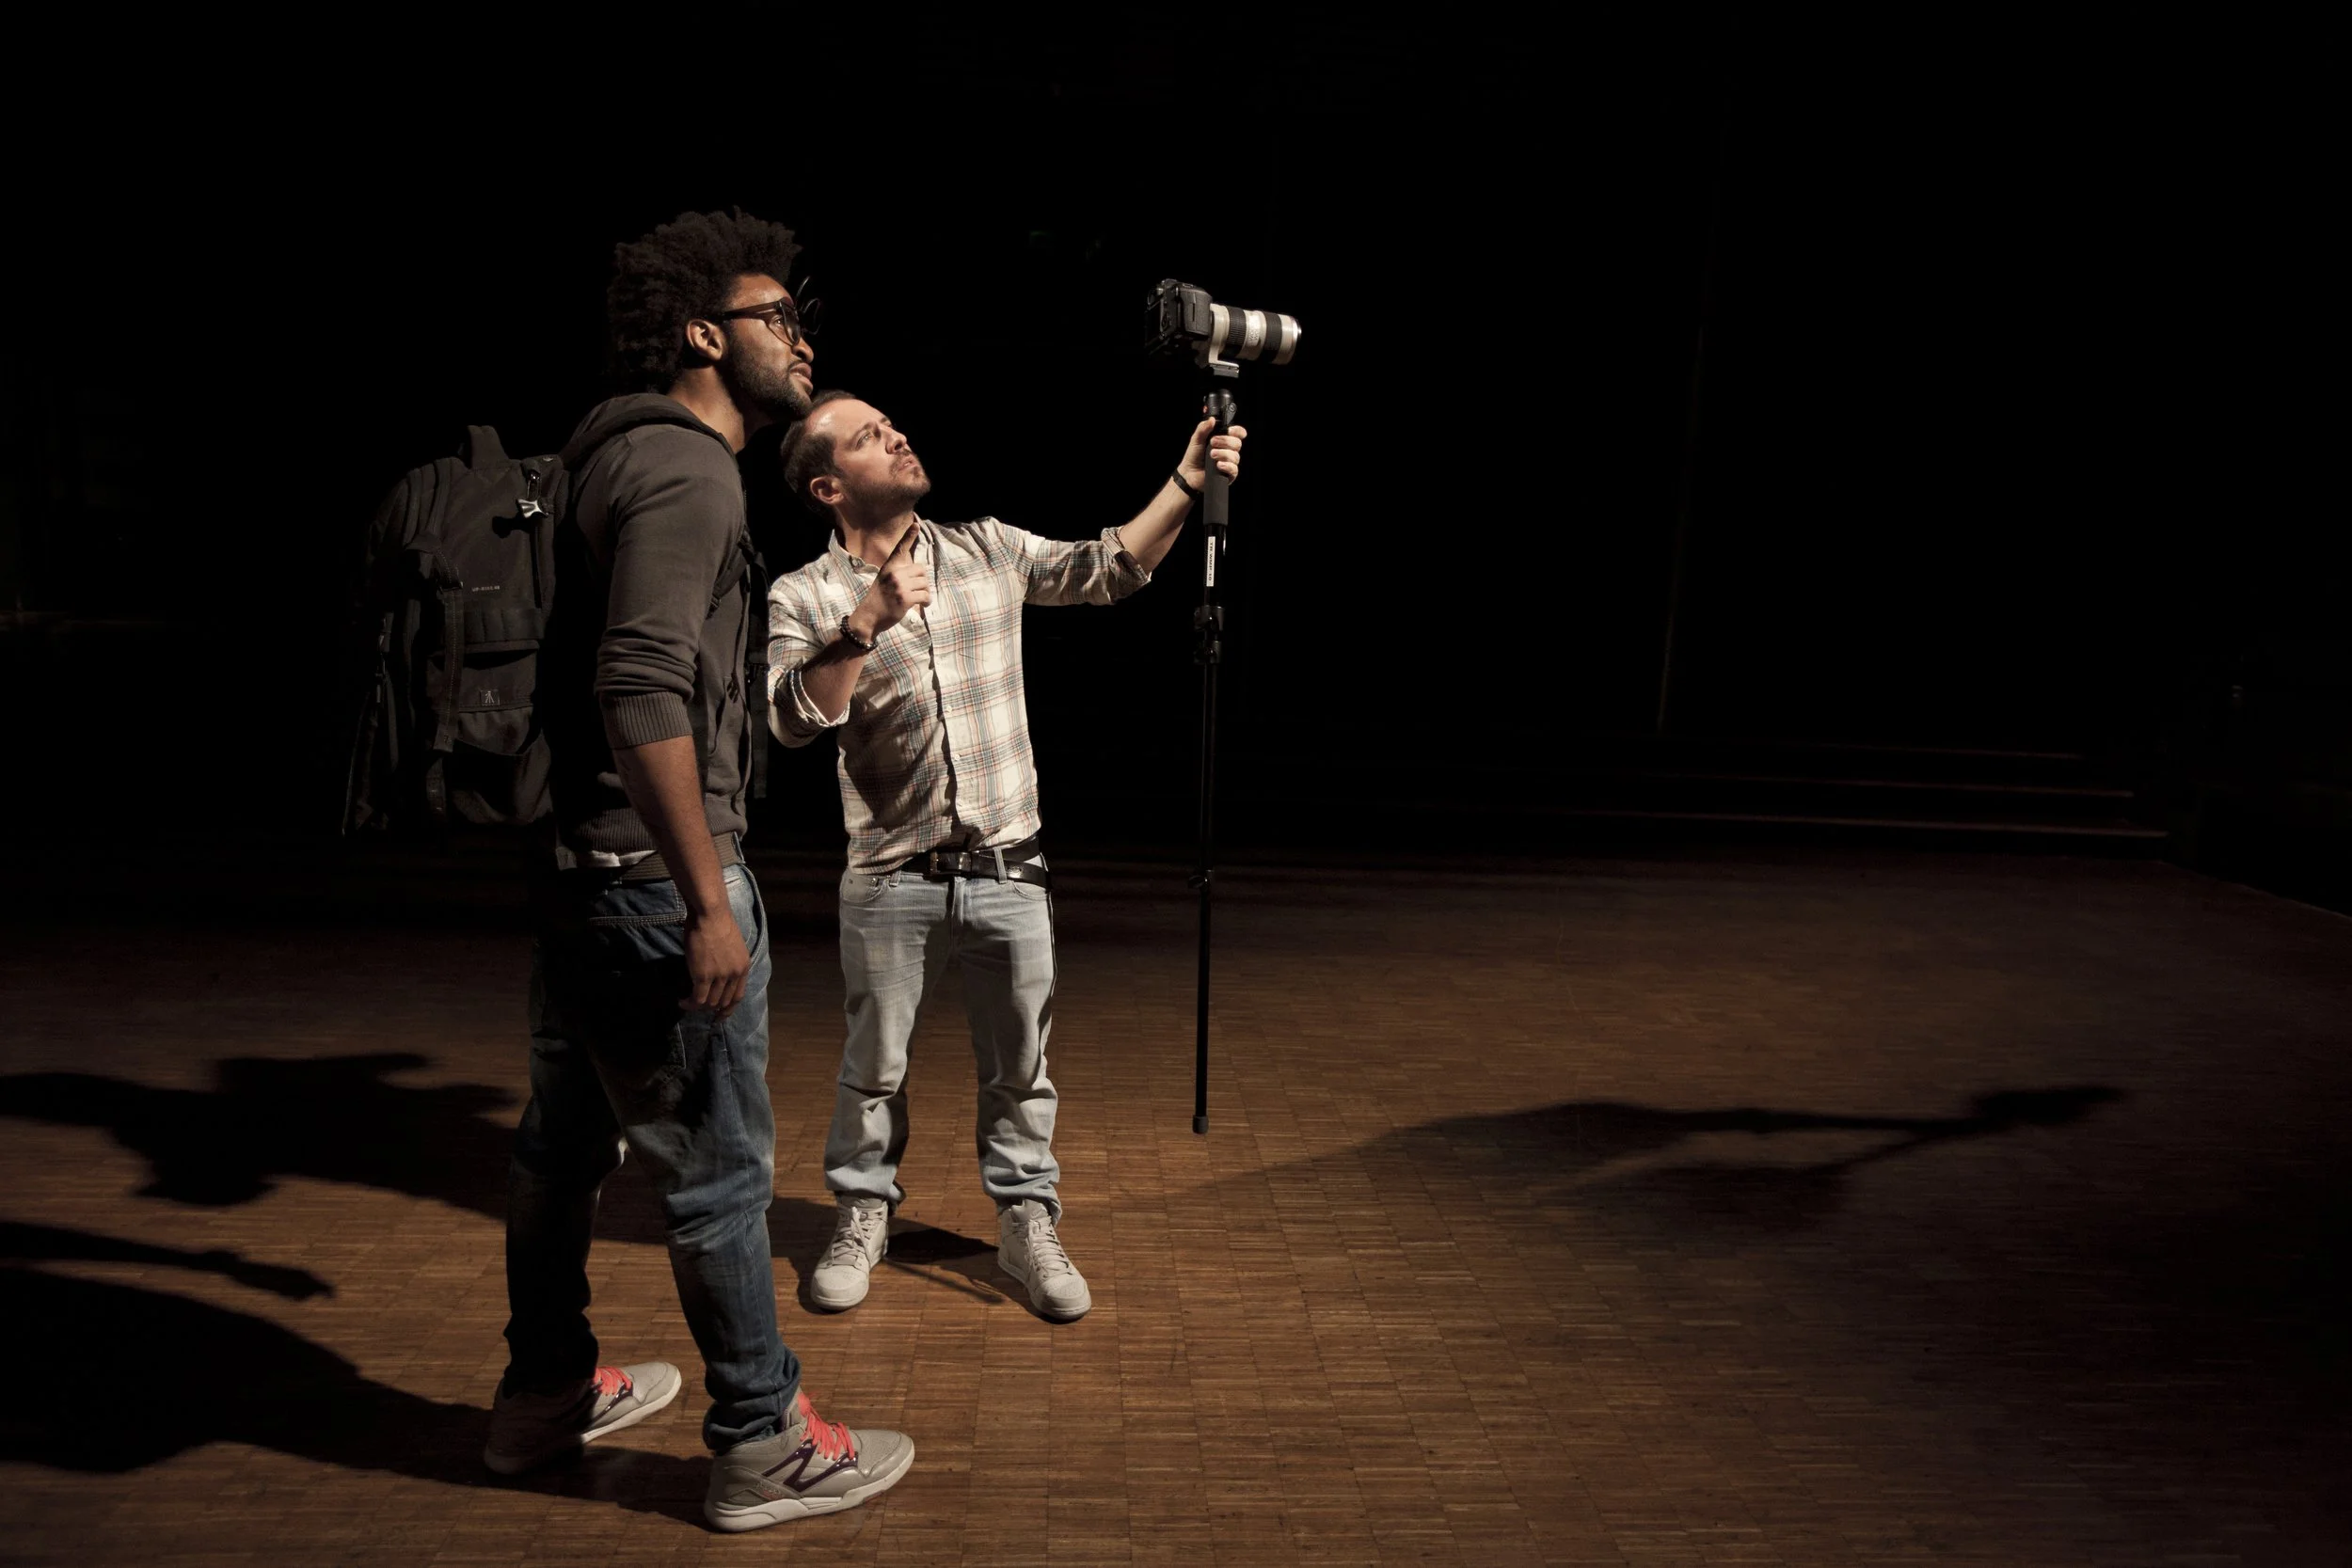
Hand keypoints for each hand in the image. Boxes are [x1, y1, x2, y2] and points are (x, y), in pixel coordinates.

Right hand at [682, 909, 751, 1017]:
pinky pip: (698, 998)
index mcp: (744, 967)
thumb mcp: (731, 946)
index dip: (728, 1009)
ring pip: (710, 1002)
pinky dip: (689, 1003)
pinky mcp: (704, 976)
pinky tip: (682, 1001)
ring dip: (697, 1006)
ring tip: (687, 1003)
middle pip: (723, 1002)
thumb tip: (717, 975)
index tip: (719, 1016)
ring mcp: (720, 976)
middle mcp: (735, 974)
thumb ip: (728, 962)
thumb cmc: (717, 923)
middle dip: (710, 1008)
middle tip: (697, 1006)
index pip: (738, 996)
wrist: (710, 914)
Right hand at [850, 522, 930, 640]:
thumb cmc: (879, 599)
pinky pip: (925, 595)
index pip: (900, 548)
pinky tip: (922, 605)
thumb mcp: (884, 580)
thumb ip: (898, 573)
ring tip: (919, 599)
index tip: (916, 525)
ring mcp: (899, 586)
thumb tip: (918, 572)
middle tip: (916, 590)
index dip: (909, 536)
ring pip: (924, 583)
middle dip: (922, 581)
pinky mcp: (905, 598)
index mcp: (889, 567)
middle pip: (921, 570)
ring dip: (925, 592)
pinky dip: (926, 602)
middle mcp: (894, 573)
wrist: (869, 617)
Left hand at [1176, 416, 1247, 491]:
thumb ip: (1203, 428)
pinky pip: (1234, 469)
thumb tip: (1211, 419)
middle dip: (1225, 441)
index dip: (1237, 431)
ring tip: (1211, 455)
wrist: (1189, 473)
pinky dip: (1226, 466)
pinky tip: (1218, 465)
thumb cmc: (1194, 456)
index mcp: (1224, 440)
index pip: (1238, 433)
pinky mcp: (1229, 474)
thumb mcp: (1196, 439)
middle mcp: (1229, 451)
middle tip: (1212, 442)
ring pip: (1235, 456)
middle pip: (1237, 443)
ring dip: (1223, 454)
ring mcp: (1230, 463)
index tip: (1229, 430)